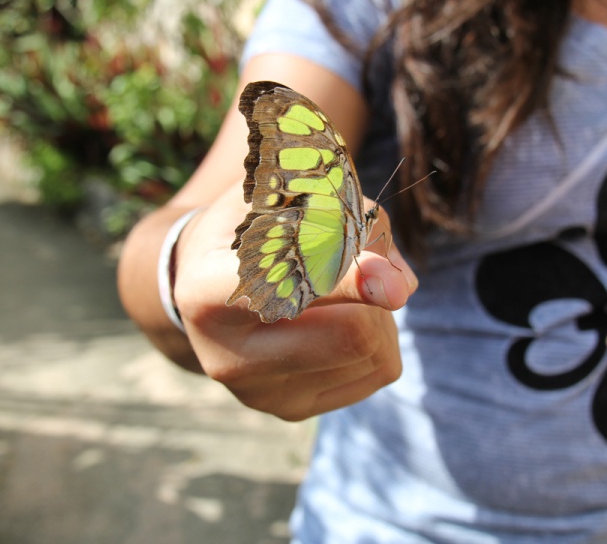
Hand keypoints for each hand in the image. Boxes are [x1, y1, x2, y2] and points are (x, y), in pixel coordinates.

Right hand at [172, 184, 417, 420]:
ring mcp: (259, 393)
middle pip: (352, 335)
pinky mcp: (290, 410)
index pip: (296, 293)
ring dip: (379, 314)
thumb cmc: (249, 229)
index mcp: (210, 291)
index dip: (351, 283)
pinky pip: (377, 374)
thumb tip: (401, 285)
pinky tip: (344, 320)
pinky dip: (379, 339)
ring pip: (375, 356)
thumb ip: (344, 218)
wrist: (204, 284)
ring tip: (343, 292)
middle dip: (375, 295)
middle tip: (362, 267)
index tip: (394, 285)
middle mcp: (229, 355)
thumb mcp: (281, 197)